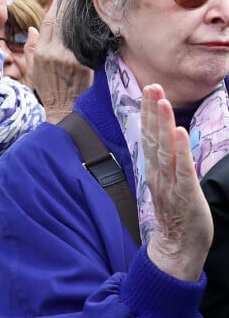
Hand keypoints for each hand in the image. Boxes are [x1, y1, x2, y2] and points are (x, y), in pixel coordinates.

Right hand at [26, 0, 92, 122]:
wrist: (62, 108)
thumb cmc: (47, 88)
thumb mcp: (33, 68)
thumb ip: (32, 47)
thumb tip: (31, 29)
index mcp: (42, 52)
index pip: (49, 21)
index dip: (56, 4)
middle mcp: (54, 53)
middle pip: (62, 20)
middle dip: (69, 2)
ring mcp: (69, 58)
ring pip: (75, 29)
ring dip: (80, 12)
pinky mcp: (82, 64)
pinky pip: (84, 42)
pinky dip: (88, 30)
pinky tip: (93, 19)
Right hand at [142, 84, 212, 281]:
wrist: (177, 247)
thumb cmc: (175, 212)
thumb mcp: (166, 181)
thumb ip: (164, 159)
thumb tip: (166, 136)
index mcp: (155, 167)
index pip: (148, 134)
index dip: (148, 112)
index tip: (149, 90)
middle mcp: (158, 171)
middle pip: (152, 136)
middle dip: (152, 110)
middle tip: (152, 86)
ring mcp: (170, 182)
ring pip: (164, 148)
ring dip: (162, 123)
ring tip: (162, 101)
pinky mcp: (185, 194)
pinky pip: (181, 170)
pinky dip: (179, 150)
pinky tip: (178, 132)